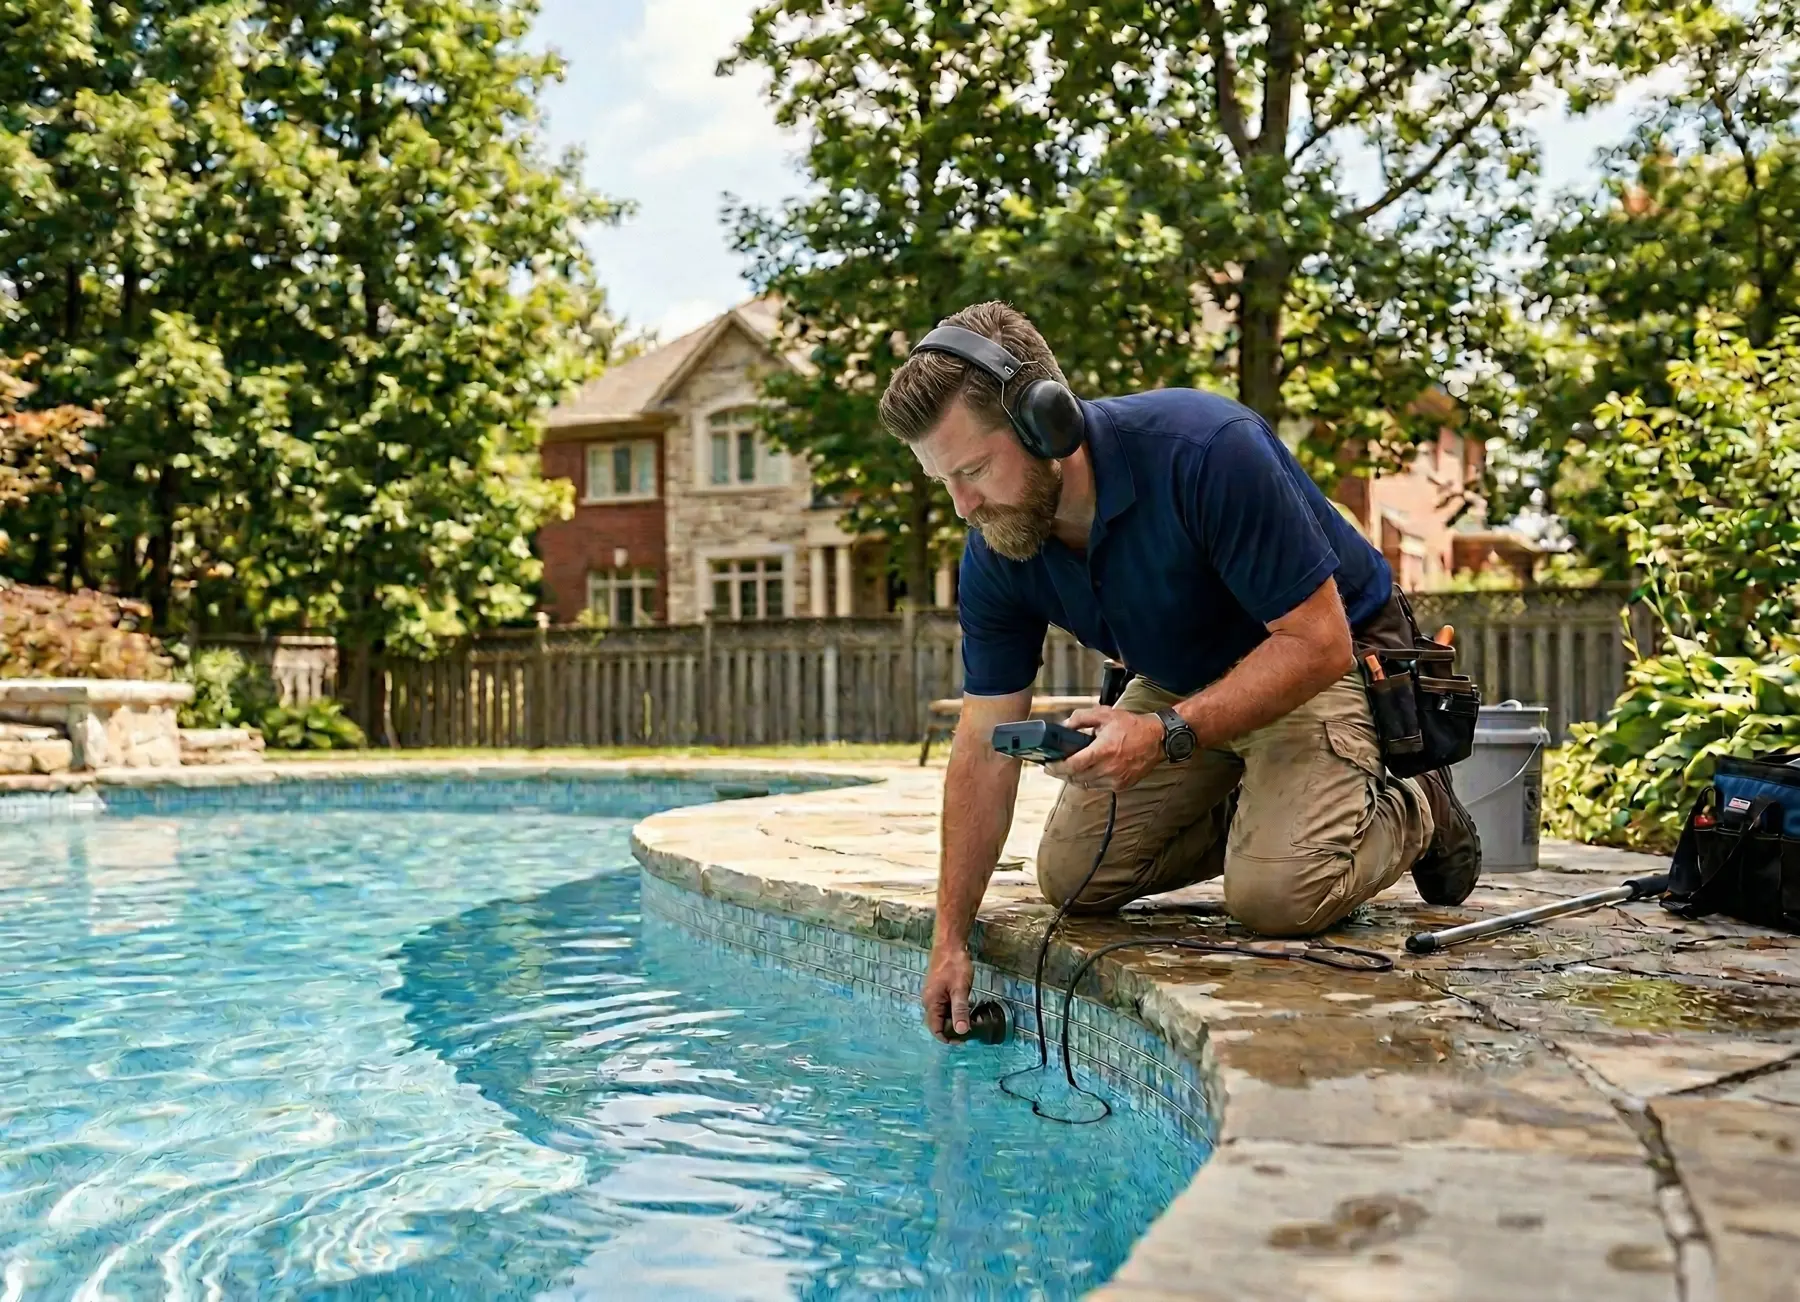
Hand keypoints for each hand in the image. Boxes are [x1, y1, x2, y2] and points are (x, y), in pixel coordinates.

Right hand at [922, 941, 974, 1040]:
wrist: (950, 944)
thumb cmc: (954, 965)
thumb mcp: (960, 989)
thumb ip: (960, 1011)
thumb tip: (962, 1032)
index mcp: (931, 1003)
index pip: (936, 1029)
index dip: (948, 1038)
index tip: (964, 1041)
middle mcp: (929, 1001)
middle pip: (938, 1023)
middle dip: (952, 1030)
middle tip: (971, 1031)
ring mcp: (933, 995)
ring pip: (942, 1015)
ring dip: (954, 1020)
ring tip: (970, 1022)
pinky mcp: (939, 989)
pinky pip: (944, 1006)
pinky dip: (954, 1011)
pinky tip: (966, 1009)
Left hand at [1046, 705, 1164, 791]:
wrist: (1157, 739)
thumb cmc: (1132, 726)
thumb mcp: (1105, 714)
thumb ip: (1080, 718)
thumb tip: (1063, 726)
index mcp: (1103, 751)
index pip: (1073, 766)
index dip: (1056, 767)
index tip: (1047, 764)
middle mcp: (1109, 768)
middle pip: (1076, 778)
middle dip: (1061, 773)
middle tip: (1052, 766)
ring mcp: (1116, 779)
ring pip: (1085, 784)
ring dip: (1074, 778)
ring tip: (1067, 769)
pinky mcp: (1121, 785)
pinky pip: (1098, 786)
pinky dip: (1088, 780)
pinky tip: (1085, 771)